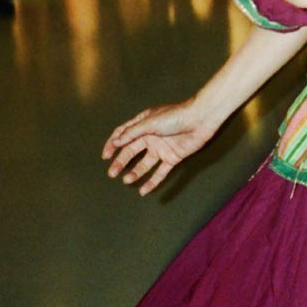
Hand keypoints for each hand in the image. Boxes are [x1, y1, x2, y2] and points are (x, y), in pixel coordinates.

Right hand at [102, 99, 220, 195]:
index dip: (113, 144)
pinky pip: (160, 172)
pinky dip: (152, 181)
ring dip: (135, 172)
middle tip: (112, 173)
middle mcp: (151, 136)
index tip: (106, 156)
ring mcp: (162, 147)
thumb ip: (132, 133)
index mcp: (144, 123)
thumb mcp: (150, 122)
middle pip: (132, 151)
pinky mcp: (173, 157)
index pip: (124, 134)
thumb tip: (115, 141)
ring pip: (145, 163)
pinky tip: (143, 190)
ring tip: (127, 180)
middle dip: (121, 162)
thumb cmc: (176, 116)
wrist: (201, 119)